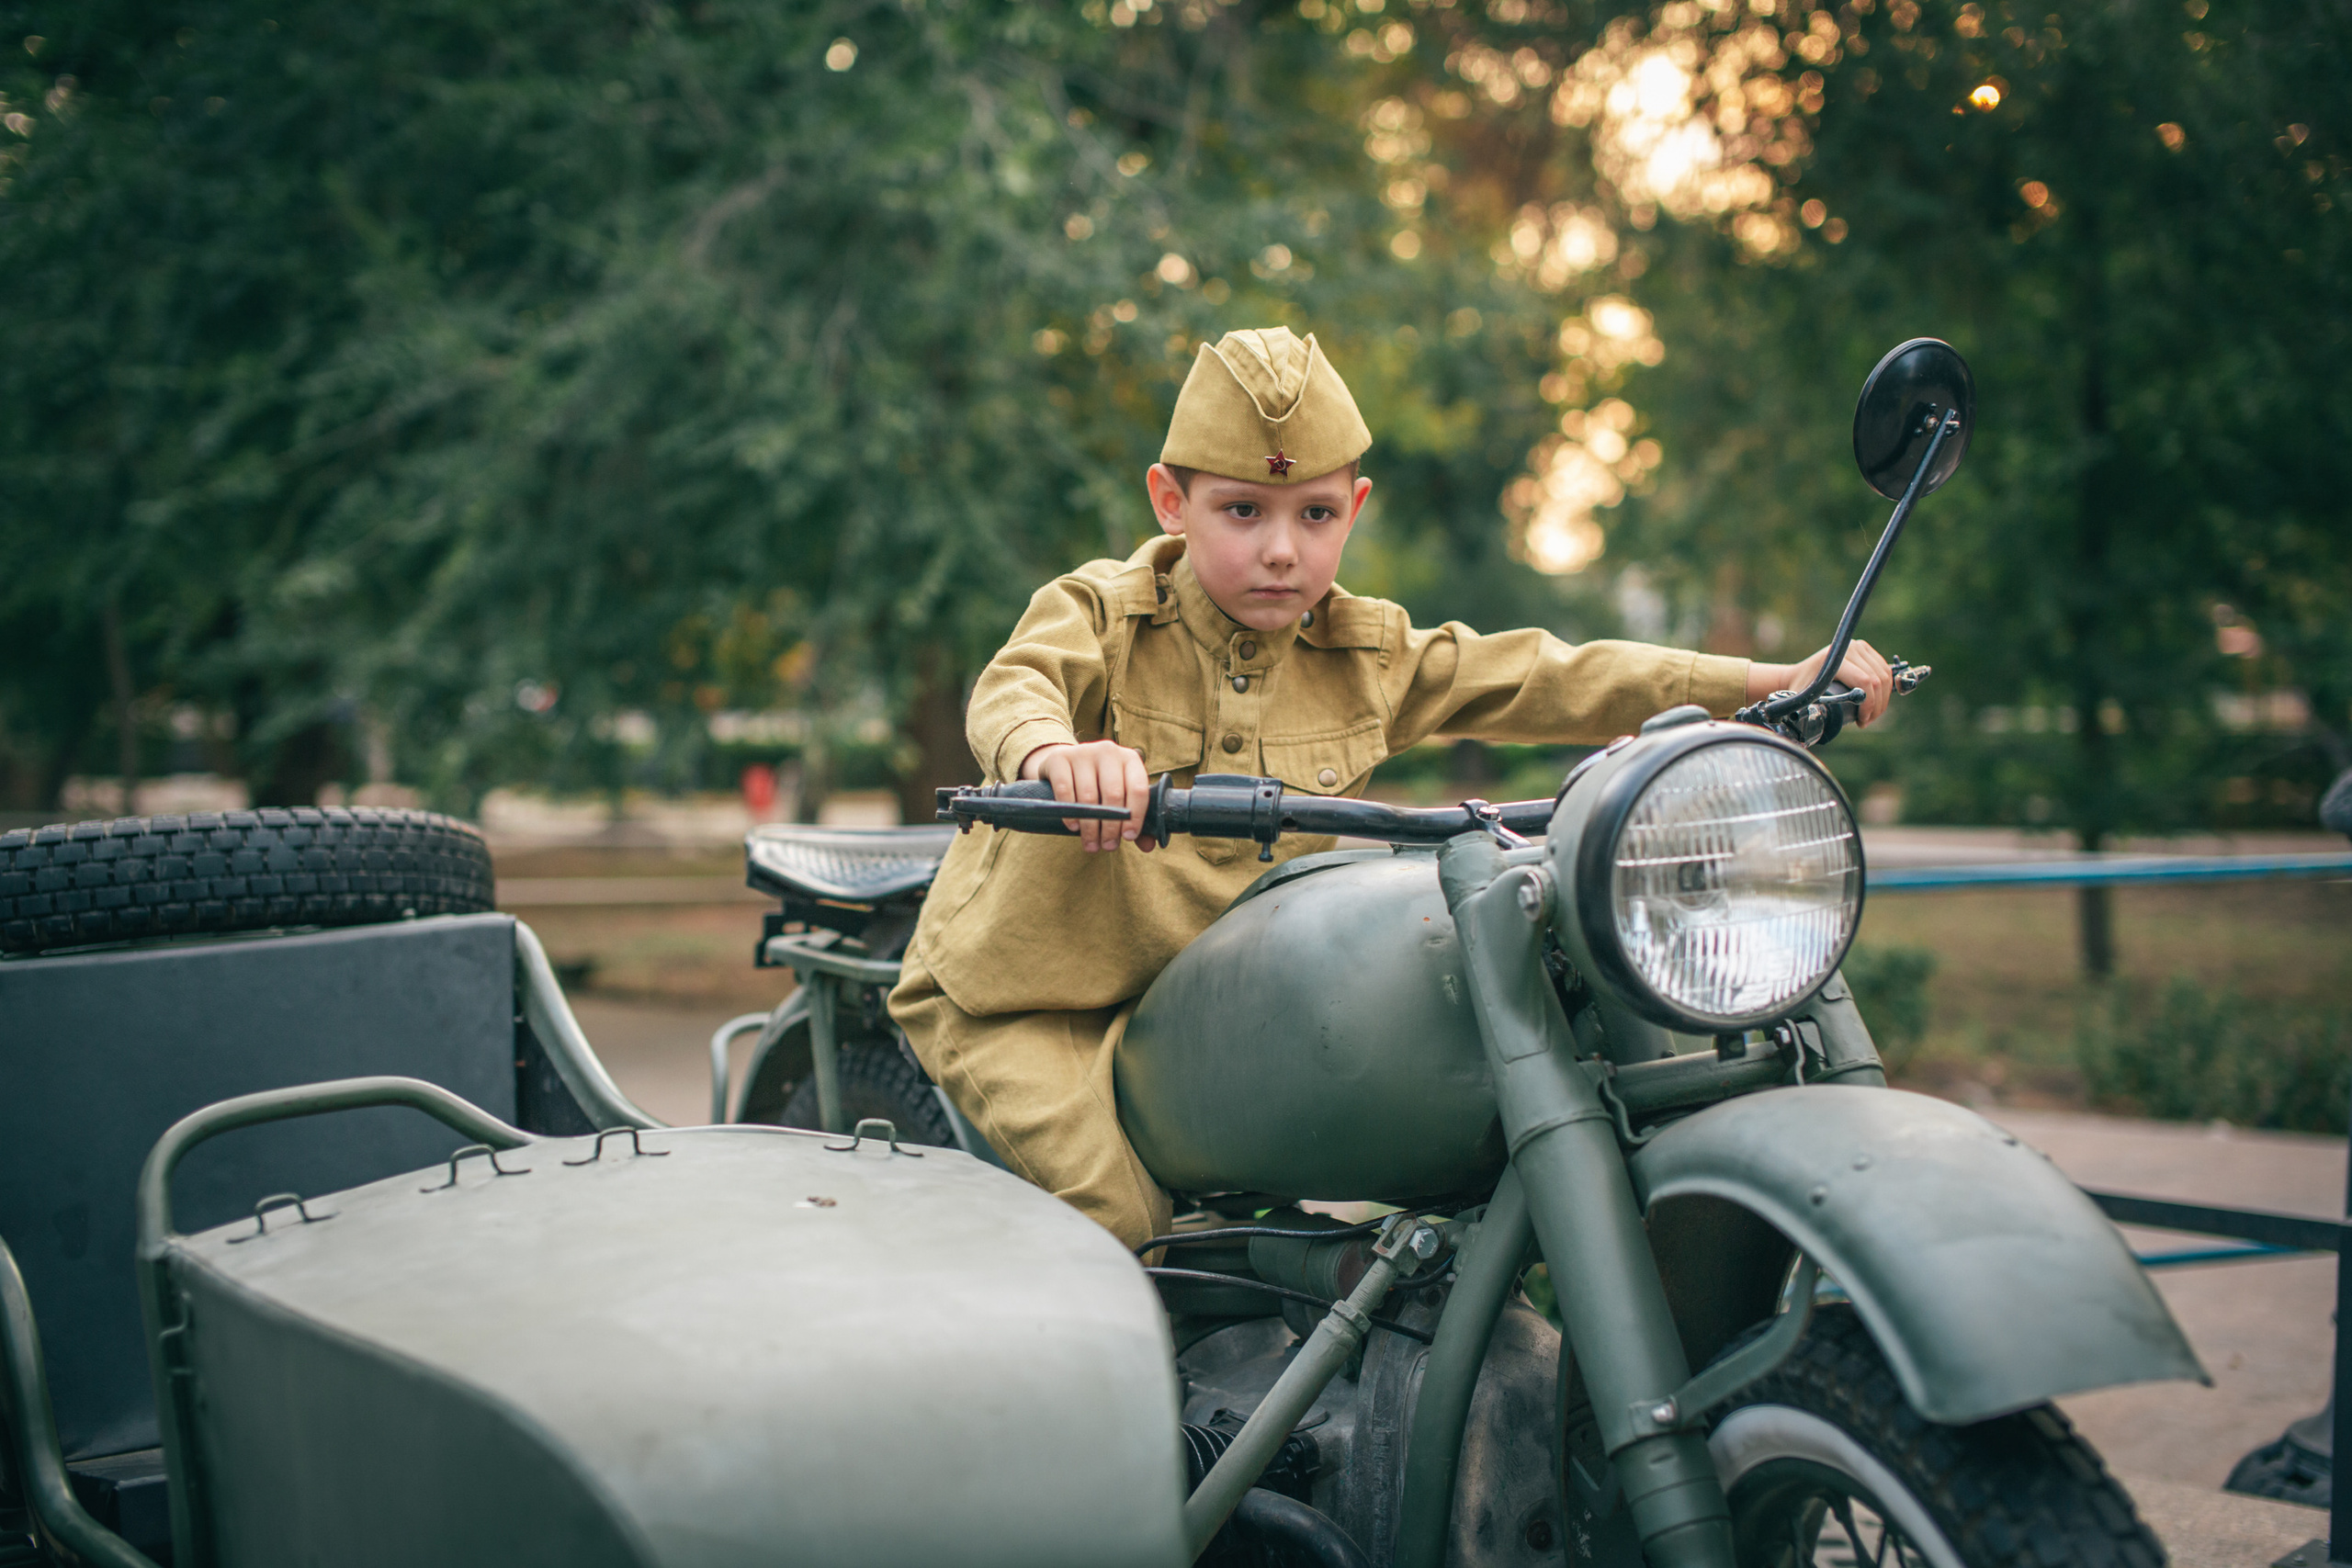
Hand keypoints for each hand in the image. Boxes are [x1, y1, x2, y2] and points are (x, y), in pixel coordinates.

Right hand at [1018, 740, 1156, 852]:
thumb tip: (1148, 846)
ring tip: (1091, 844)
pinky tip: (1073, 827)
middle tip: (1107, 846)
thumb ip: (1134, 819)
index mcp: (1130, 759)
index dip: (1135, 816)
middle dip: (1111, 827)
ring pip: (1089, 796)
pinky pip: (1065, 790)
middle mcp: (1108, 751)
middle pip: (1114, 794)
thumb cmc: (1098, 785)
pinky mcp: (1059, 758)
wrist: (1064, 764)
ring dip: (1090, 827)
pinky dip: (1070, 813)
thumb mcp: (1119, 796)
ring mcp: (1082, 752)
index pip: (1139, 788)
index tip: (1128, 837)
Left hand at [1748, 639, 1894, 726]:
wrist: (1800, 674)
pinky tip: (1877, 702)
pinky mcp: (1865, 649)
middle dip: (1876, 706)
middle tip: (1867, 721)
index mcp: (1835, 659)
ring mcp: (1858, 646)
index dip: (1869, 705)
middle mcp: (1849, 649)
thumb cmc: (1801, 689)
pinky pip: (1885, 670)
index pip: (1864, 681)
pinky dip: (1885, 689)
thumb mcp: (1805, 700)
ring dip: (1882, 699)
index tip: (1862, 721)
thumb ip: (1809, 712)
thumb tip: (1817, 726)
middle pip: (1877, 680)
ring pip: (1884, 676)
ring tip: (1871, 715)